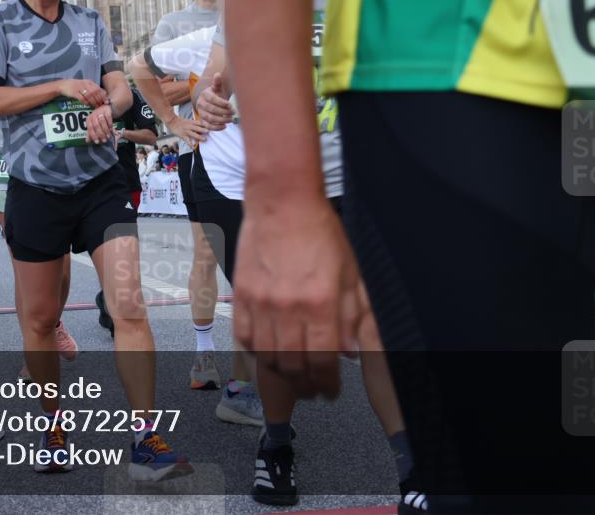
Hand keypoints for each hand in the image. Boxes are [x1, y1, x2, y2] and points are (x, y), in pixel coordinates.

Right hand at [60, 79, 107, 107]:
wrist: (63, 85)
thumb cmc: (76, 86)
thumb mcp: (85, 85)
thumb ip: (93, 88)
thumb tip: (103, 95)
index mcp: (89, 82)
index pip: (98, 88)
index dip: (103, 95)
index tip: (106, 101)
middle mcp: (85, 84)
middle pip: (95, 92)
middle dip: (99, 100)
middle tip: (101, 106)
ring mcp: (79, 88)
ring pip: (89, 95)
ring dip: (93, 102)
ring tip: (96, 106)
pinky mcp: (74, 92)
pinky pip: (82, 98)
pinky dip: (86, 102)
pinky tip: (87, 105)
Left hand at [85, 104, 113, 144]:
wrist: (106, 109)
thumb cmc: (99, 119)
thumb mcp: (94, 125)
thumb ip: (91, 133)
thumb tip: (87, 141)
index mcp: (89, 119)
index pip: (90, 128)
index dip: (93, 135)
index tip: (97, 142)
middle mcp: (93, 115)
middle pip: (96, 126)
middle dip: (100, 134)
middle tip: (104, 140)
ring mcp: (100, 112)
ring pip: (102, 122)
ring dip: (106, 130)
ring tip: (108, 136)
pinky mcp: (107, 110)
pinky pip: (108, 118)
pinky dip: (110, 125)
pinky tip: (111, 129)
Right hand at [165, 115, 207, 147]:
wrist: (172, 121)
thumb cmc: (180, 121)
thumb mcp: (189, 120)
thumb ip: (195, 123)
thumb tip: (203, 125)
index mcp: (192, 122)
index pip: (200, 123)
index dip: (206, 124)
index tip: (211, 126)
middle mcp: (190, 126)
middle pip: (198, 128)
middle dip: (204, 130)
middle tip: (209, 132)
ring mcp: (186, 131)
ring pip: (194, 134)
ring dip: (199, 137)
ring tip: (205, 139)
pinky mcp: (183, 135)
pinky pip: (187, 141)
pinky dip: (190, 145)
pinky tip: (194, 148)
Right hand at [196, 73, 234, 130]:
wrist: (208, 102)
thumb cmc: (215, 94)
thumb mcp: (217, 88)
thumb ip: (217, 82)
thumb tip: (218, 74)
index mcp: (205, 94)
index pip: (212, 99)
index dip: (222, 103)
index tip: (231, 105)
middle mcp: (200, 103)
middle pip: (211, 109)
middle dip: (224, 112)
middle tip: (233, 113)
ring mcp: (200, 113)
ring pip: (210, 118)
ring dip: (221, 120)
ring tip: (231, 119)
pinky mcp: (202, 121)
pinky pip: (208, 126)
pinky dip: (216, 128)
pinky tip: (224, 126)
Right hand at [232, 199, 368, 398]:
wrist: (282, 204)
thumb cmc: (319, 232)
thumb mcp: (349, 273)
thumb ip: (353, 315)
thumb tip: (351, 351)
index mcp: (321, 302)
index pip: (324, 360)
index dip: (327, 383)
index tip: (330, 390)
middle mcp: (289, 307)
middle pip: (293, 364)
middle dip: (305, 385)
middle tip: (311, 390)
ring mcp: (261, 302)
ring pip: (267, 356)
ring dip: (280, 373)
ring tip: (291, 378)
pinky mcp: (242, 295)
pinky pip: (245, 337)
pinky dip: (255, 352)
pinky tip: (266, 354)